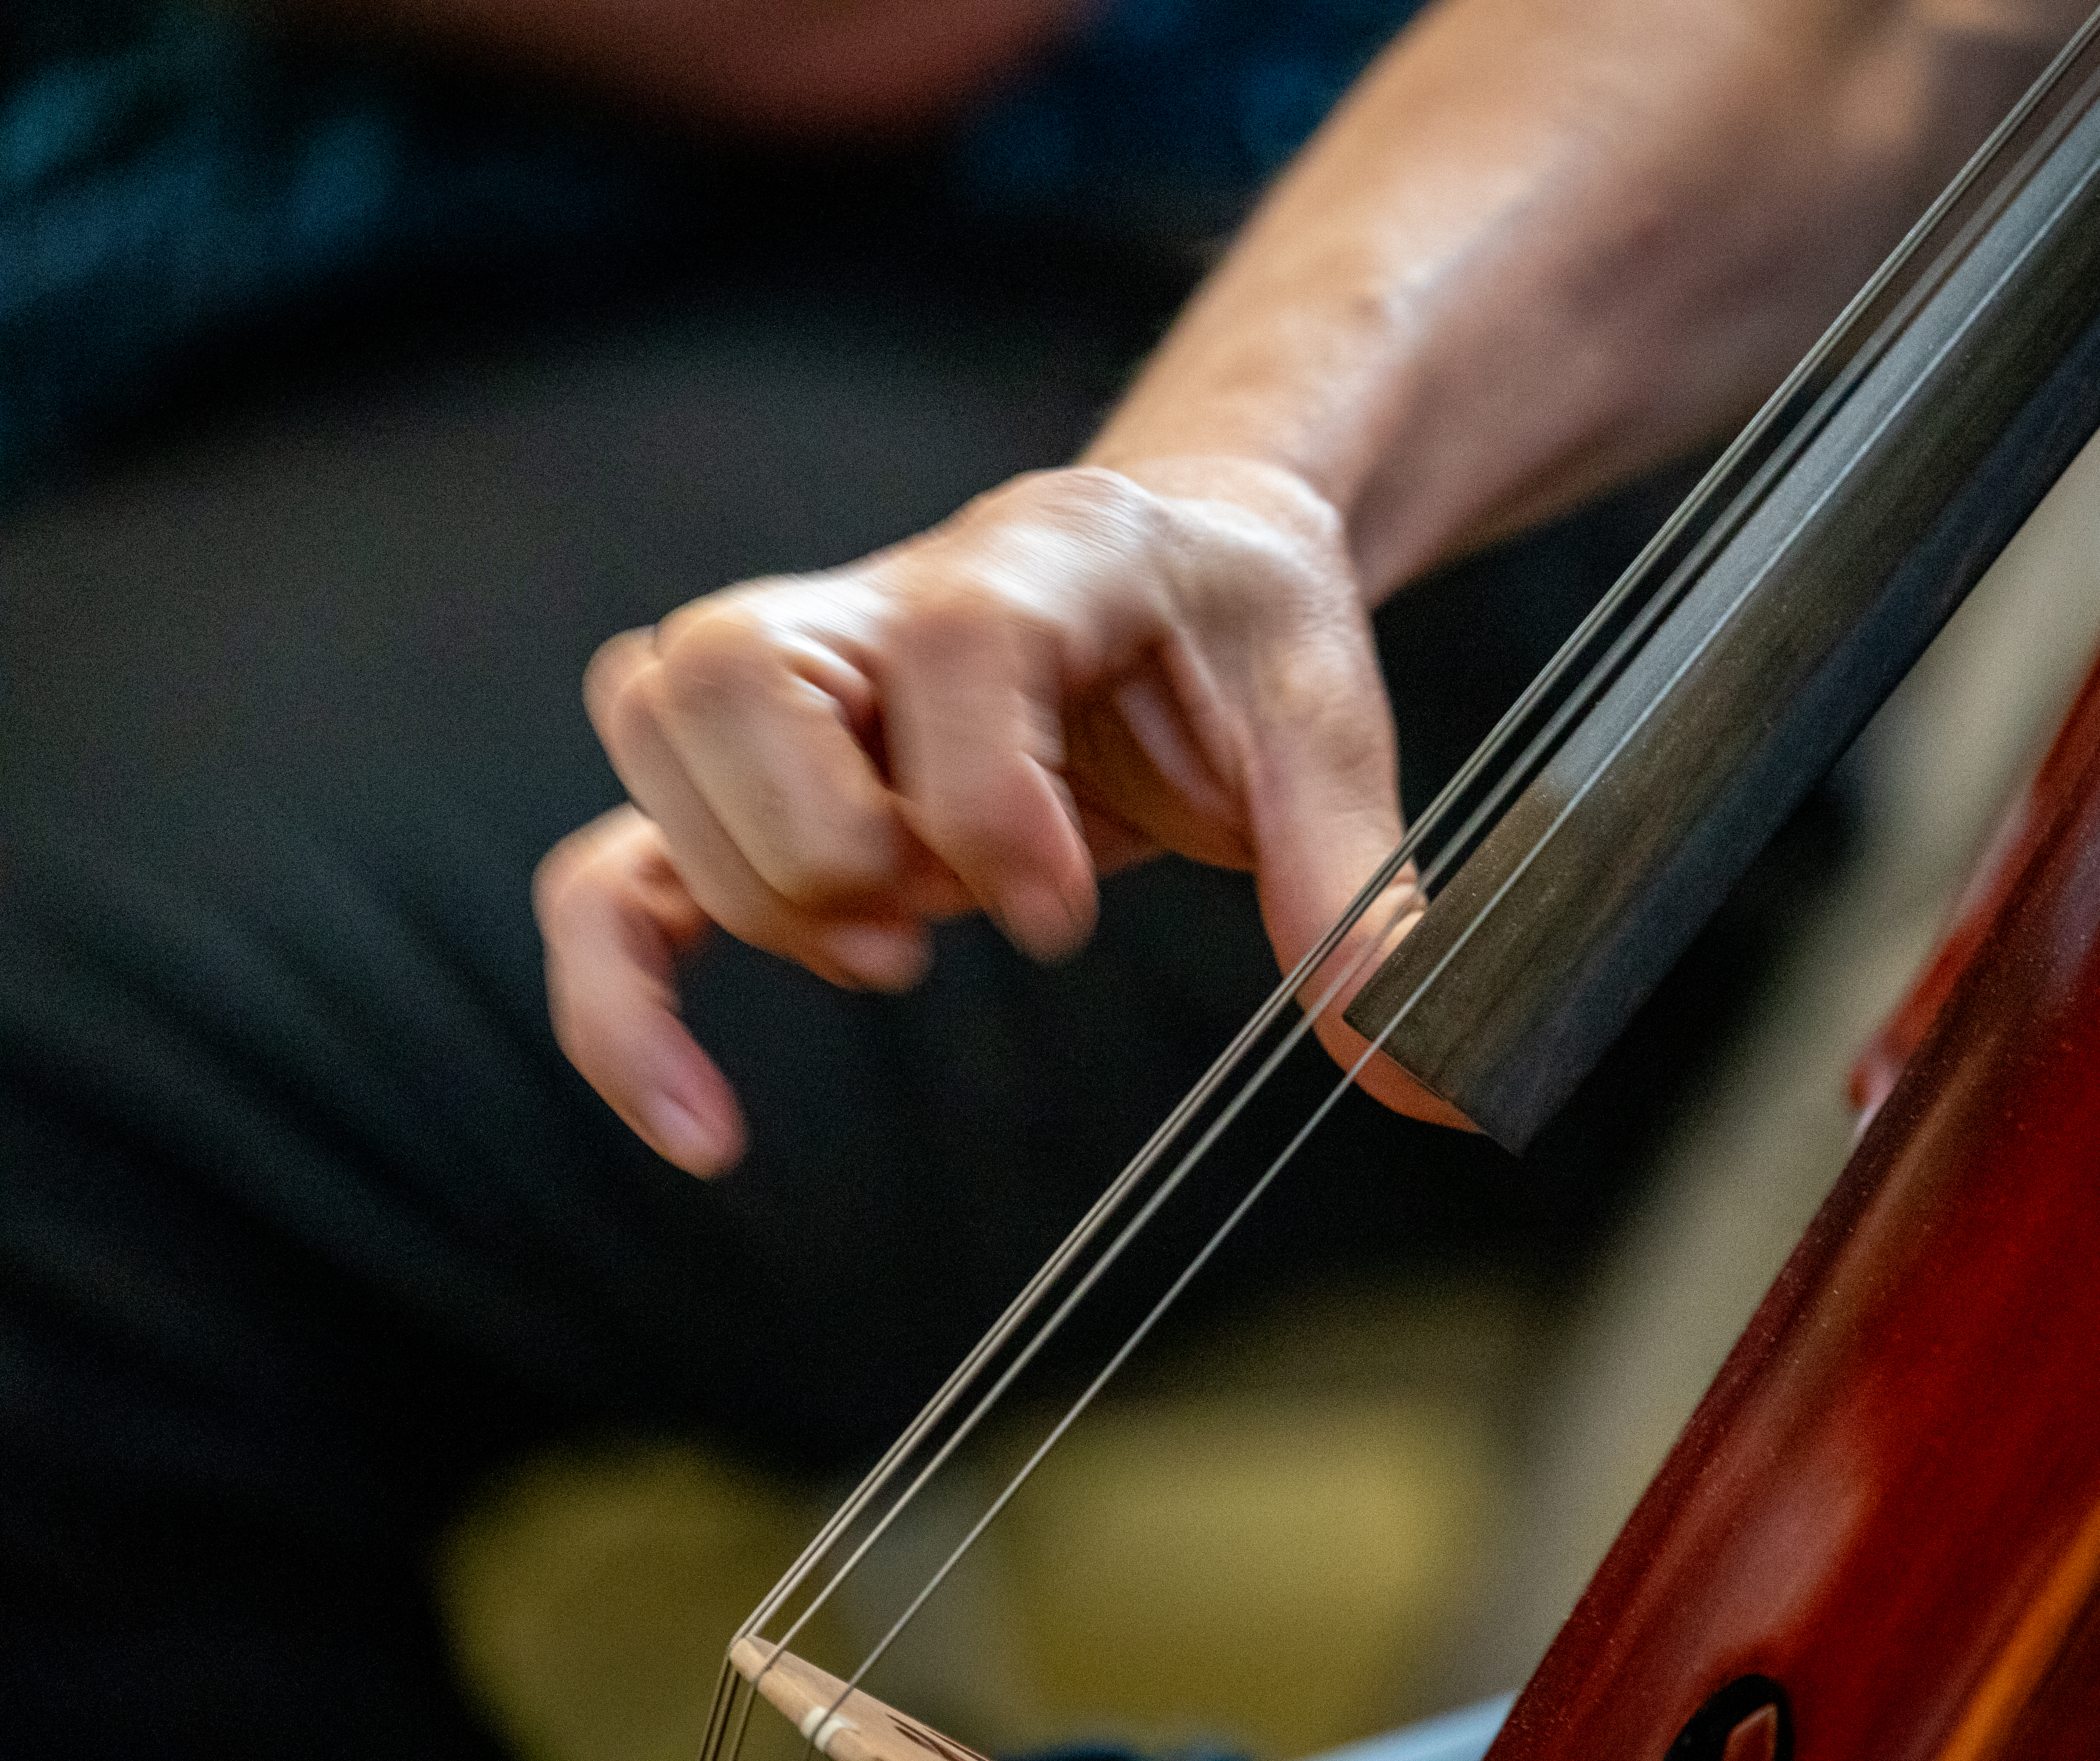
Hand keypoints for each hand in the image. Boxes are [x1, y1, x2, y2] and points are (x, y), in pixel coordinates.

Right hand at [536, 457, 1466, 1173]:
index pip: (954, 645)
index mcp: (1038, 563)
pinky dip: (620, 991)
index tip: (1062, 913)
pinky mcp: (766, 782)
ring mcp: (803, 683)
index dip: (985, 795)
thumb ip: (1362, 890)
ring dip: (748, 883)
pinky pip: (618, 867)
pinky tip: (699, 1125)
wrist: (1184, 556)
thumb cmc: (1244, 632)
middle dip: (822, 840)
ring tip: (893, 952)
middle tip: (940, 926)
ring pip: (653, 733)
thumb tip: (1431, 1072)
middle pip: (727, 672)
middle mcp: (881, 600)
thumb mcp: (1329, 729)